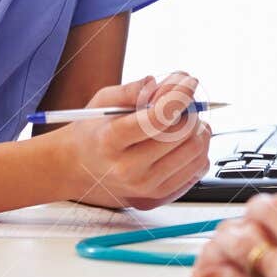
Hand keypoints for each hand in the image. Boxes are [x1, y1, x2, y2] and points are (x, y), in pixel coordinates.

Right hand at [51, 71, 211, 209]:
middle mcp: (128, 168)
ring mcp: (145, 186)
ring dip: (198, 129)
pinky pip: (197, 169)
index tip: (188, 81)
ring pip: (195, 152)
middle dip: (190, 110)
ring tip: (185, 120)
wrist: (78, 169)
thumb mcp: (102, 102)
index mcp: (110, 141)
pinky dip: (198, 150)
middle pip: (181, 134)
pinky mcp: (159, 195)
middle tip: (185, 102)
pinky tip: (184, 141)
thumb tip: (160, 85)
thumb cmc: (93, 131)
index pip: (157, 117)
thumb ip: (131, 90)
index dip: (179, 95)